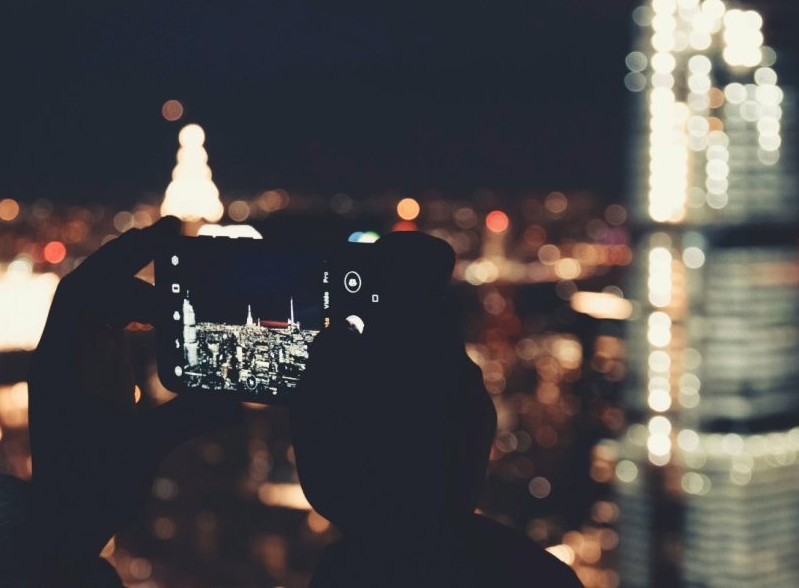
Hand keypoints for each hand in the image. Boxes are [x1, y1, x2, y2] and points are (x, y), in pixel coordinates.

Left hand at [27, 217, 240, 582]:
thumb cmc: (91, 488)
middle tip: (174, 228)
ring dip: (132, 270)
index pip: (83, 300)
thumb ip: (191, 419)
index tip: (173, 298)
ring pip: (97, 298)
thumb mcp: (143, 450)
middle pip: (89, 283)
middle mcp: (64, 353)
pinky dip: (138, 302)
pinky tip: (169, 302)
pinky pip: (111, 321)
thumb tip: (243, 401)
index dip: (127, 283)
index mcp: (62, 365)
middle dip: (129, 252)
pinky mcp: (93, 372)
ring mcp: (76, 360)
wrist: (65, 520)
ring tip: (173, 247)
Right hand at [290, 232, 493, 539]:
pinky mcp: (481, 419)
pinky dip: (429, 393)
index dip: (401, 256)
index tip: (380, 259)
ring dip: (410, 360)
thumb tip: (341, 332)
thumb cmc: (359, 478)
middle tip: (359, 339)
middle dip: (394, 319)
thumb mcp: (317, 418)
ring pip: (438, 351)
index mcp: (411, 343)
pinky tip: (401, 423)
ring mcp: (471, 390)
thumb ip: (327, 362)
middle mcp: (451, 356)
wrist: (421, 544)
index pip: (420, 267)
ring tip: (374, 393)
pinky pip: (451, 386)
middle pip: (425, 311)